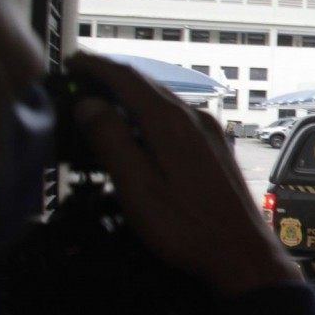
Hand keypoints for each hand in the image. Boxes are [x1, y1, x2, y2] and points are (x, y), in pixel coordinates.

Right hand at [66, 53, 300, 296]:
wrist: (242, 253)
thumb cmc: (188, 228)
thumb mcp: (138, 188)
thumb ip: (112, 142)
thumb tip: (89, 104)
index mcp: (172, 124)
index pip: (128, 79)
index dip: (97, 66)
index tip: (72, 61)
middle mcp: (195, 118)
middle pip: (147, 85)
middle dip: (112, 77)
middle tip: (81, 77)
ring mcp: (210, 132)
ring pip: (164, 100)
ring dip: (132, 94)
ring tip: (103, 98)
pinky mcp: (216, 147)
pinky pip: (177, 116)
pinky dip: (151, 111)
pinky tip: (140, 126)